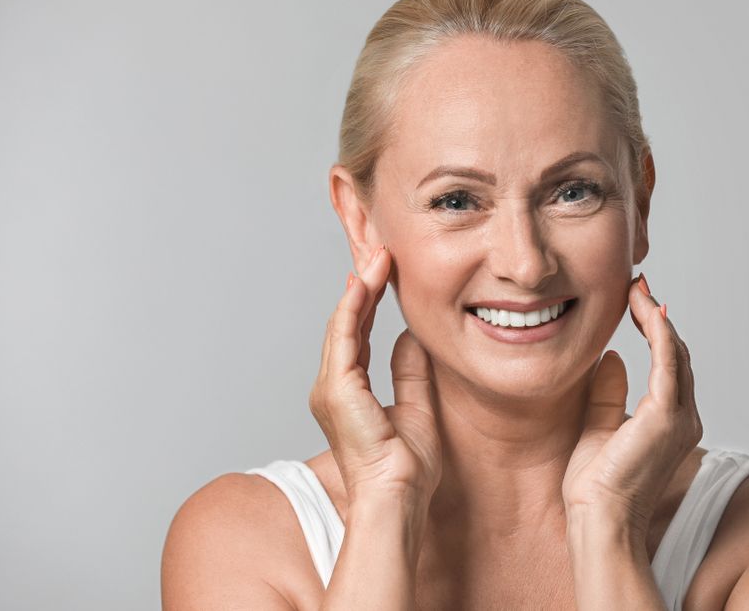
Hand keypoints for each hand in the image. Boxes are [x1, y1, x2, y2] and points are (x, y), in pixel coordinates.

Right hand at [308, 246, 441, 505]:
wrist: (398, 498)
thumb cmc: (406, 469)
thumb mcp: (417, 408)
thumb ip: (410, 373)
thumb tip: (412, 338)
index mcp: (349, 393)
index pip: (356, 334)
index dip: (368, 301)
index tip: (383, 271)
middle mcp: (333, 388)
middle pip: (346, 323)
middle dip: (362, 285)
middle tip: (379, 250)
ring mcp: (331, 389)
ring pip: (343, 324)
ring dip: (360, 287)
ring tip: (377, 255)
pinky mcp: (337, 390)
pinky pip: (343, 337)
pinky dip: (353, 307)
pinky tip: (366, 281)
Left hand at [562, 275, 702, 534]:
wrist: (599, 518)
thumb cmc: (597, 487)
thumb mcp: (598, 427)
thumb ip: (608, 393)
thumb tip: (611, 357)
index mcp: (669, 421)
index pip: (666, 364)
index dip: (654, 330)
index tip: (636, 301)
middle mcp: (683, 417)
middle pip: (676, 354)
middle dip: (656, 316)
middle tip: (637, 286)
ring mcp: (680, 417)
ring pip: (675, 353)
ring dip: (656, 317)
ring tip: (638, 290)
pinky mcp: (667, 416)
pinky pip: (668, 362)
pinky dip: (660, 333)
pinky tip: (648, 310)